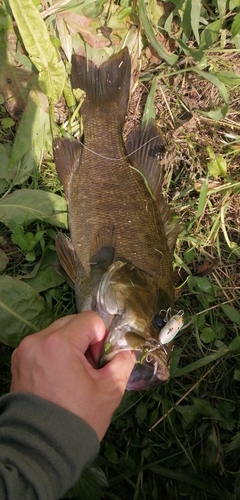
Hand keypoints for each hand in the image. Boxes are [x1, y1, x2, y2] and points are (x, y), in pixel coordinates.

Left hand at [10, 312, 134, 440]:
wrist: (41, 449)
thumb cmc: (78, 420)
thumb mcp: (110, 390)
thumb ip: (123, 361)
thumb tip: (127, 348)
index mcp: (57, 343)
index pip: (90, 320)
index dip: (102, 339)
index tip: (99, 363)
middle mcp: (36, 341)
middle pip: (72, 324)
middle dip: (86, 342)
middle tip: (90, 371)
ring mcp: (24, 351)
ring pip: (58, 334)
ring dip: (71, 348)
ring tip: (74, 378)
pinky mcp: (19, 362)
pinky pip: (44, 346)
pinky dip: (56, 355)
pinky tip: (61, 380)